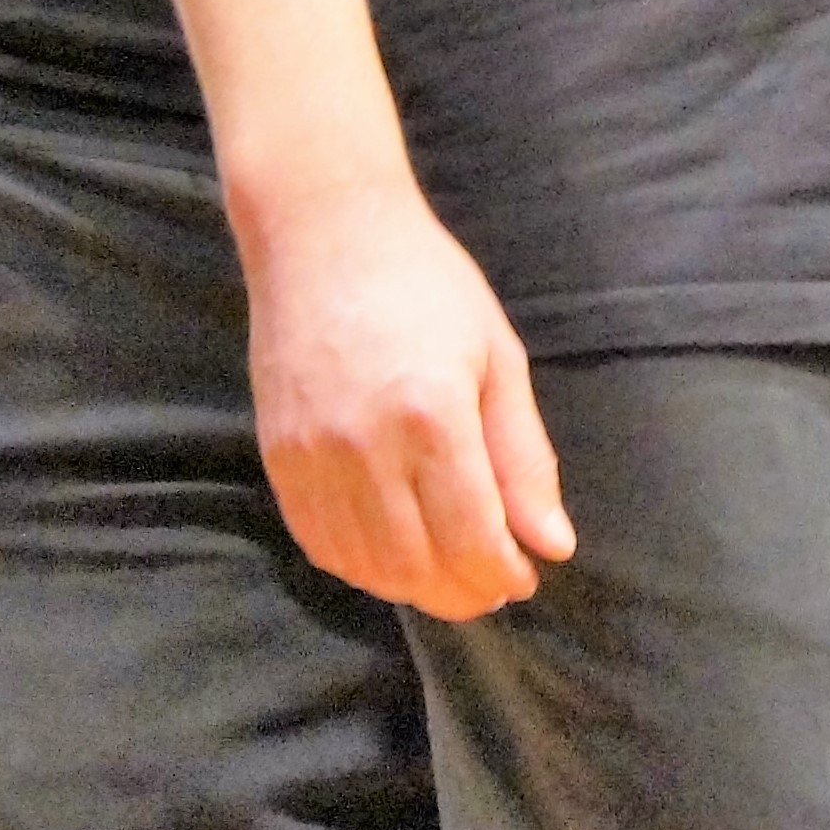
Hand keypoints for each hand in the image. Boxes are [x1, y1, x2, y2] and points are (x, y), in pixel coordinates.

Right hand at [238, 175, 572, 620]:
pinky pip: (319, 542)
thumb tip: (552, 546)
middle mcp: (364, 447)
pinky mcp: (277, 458)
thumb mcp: (498, 359)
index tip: (525, 577)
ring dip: (413, 588)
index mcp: (433, 417)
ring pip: (365, 566)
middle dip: (463, 594)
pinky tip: (393, 555)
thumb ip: (523, 459)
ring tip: (448, 575)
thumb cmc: (427, 286)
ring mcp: (311, 457)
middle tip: (491, 587)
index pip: (472, 539)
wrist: (323, 235)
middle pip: (417, 566)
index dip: (502, 575)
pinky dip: (360, 567)